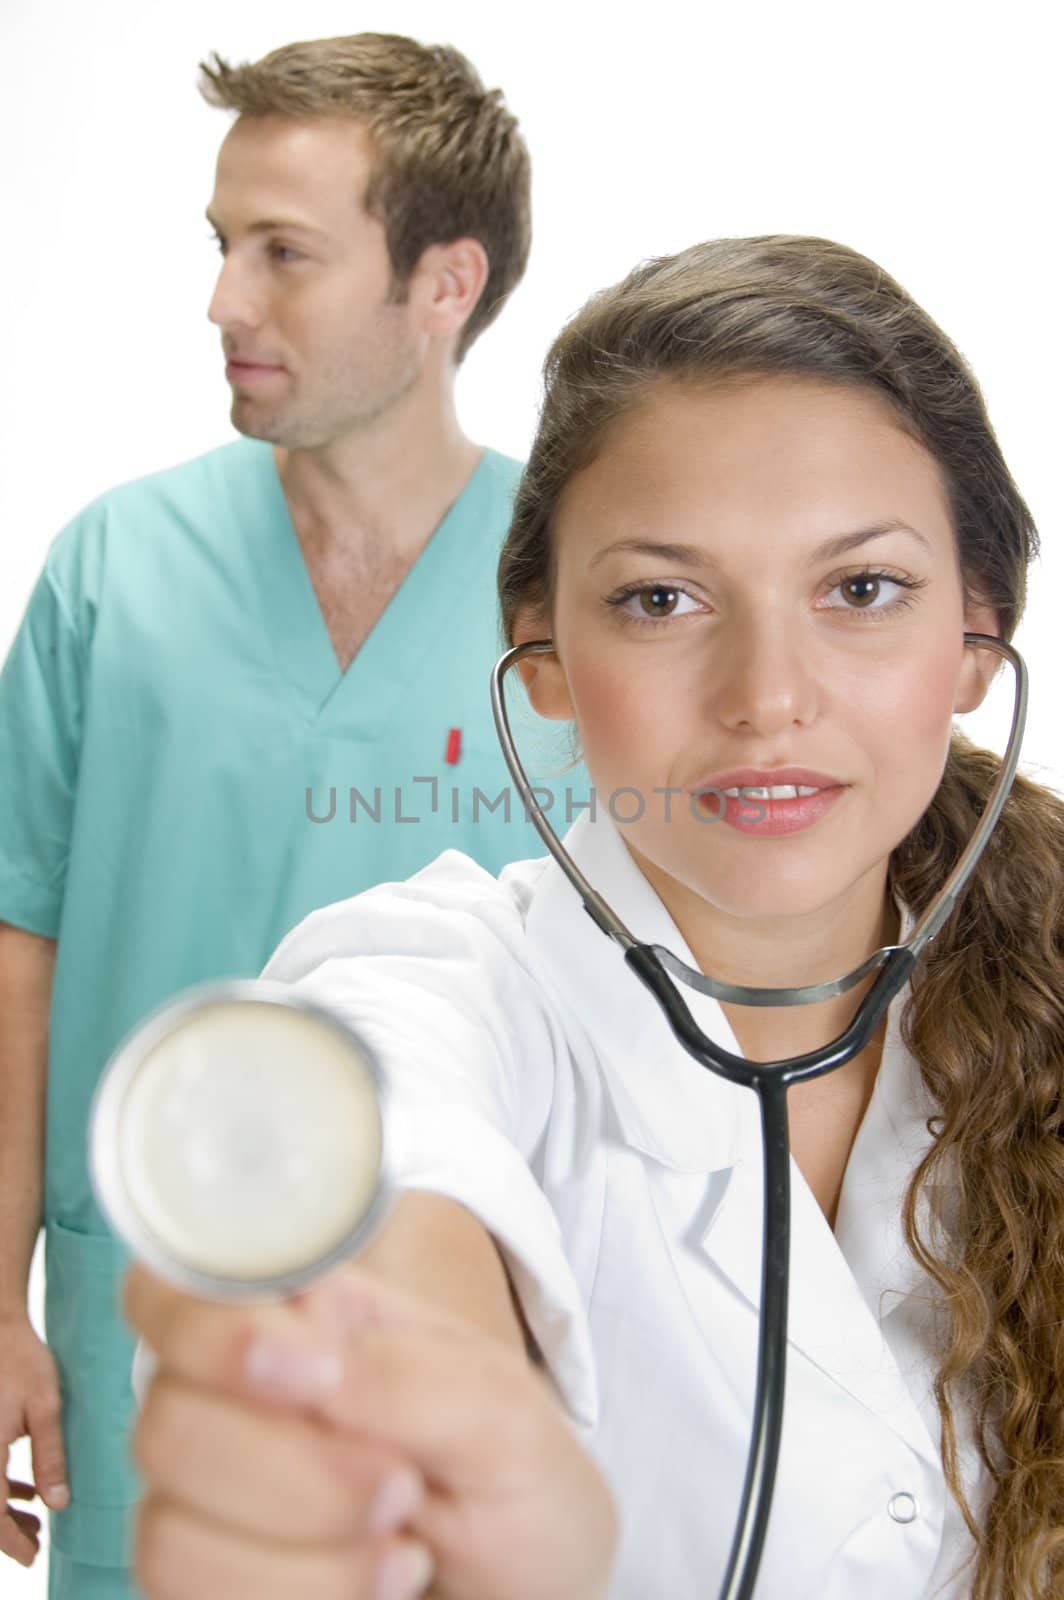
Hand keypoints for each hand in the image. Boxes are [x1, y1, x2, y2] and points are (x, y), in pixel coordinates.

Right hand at [0, 1315, 68, 1566]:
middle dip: (7, 1531)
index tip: (32, 1555)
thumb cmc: (21, 1360)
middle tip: (36, 1543)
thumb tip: (59, 1503)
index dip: (10, 1541)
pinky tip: (25, 1490)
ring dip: (2, 1510)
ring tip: (36, 1520)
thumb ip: (50, 1457)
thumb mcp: (45, 1408)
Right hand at [125, 1262, 616, 1599]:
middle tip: (401, 1484)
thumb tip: (307, 1360)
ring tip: (400, 1545)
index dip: (214, 1331)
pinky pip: (181, 1594)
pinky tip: (371, 1588)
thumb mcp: (503, 1412)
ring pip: (167, 1529)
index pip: (178, 1286)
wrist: (537, 1588)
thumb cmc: (518, 1480)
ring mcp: (212, 1499)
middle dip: (296, 1473)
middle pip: (167, 1420)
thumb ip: (408, 1374)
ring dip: (303, 1555)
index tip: (312, 1379)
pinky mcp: (209, 1577)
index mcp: (302, 1324)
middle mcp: (237, 1401)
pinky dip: (292, 1598)